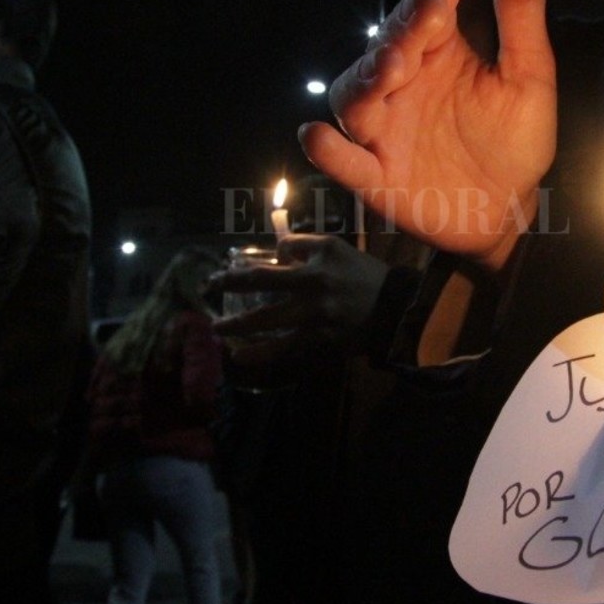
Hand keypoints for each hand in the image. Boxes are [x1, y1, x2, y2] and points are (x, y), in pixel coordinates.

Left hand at [210, 234, 390, 363]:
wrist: (394, 310)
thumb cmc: (367, 276)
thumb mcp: (340, 250)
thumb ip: (307, 246)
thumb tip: (277, 250)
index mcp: (319, 256)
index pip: (281, 248)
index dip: (267, 253)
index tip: (244, 264)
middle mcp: (312, 282)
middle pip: (260, 280)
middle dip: (230, 282)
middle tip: (209, 285)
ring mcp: (314, 313)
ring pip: (266, 318)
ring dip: (237, 323)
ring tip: (216, 328)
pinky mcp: (319, 338)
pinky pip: (284, 347)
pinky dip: (261, 353)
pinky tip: (241, 356)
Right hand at [300, 0, 555, 272]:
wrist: (510, 213)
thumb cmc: (513, 140)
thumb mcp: (529, 72)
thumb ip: (521, 7)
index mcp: (436, 53)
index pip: (426, 11)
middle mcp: (401, 85)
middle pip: (384, 50)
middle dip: (400, 35)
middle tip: (425, 21)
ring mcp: (384, 132)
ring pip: (355, 99)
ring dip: (365, 84)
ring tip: (389, 70)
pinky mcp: (376, 178)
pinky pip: (345, 163)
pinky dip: (329, 152)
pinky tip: (317, 136)